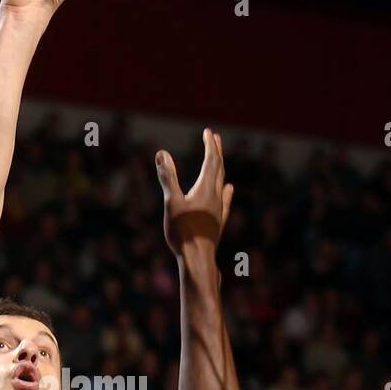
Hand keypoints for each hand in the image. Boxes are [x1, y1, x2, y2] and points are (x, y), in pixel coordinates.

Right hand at [157, 127, 233, 255]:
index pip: (210, 161)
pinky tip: (228, 189)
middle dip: (216, 152)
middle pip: (219, 169)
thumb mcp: (171, 202)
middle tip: (215, 138)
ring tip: (219, 159)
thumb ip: (168, 177)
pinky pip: (225, 200)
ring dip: (220, 168)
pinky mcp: (218, 222)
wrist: (197, 259)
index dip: (210, 145)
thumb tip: (161, 153)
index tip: (208, 131)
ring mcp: (218, 210)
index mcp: (204, 189)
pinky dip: (226, 190)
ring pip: (221, 183)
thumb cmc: (182, 232)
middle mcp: (215, 196)